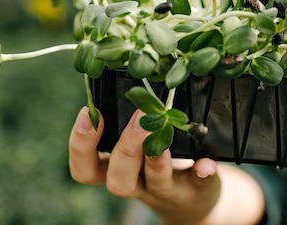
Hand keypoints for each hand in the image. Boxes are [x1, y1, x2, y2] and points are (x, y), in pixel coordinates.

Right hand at [68, 107, 220, 224]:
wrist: (189, 199)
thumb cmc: (154, 162)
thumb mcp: (135, 146)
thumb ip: (128, 120)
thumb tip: (131, 87)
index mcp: (115, 169)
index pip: (84, 169)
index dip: (81, 145)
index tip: (89, 112)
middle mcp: (137, 183)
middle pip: (117, 180)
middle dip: (126, 148)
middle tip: (139, 119)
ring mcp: (166, 190)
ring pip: (155, 184)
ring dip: (157, 162)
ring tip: (164, 143)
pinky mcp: (196, 190)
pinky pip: (200, 184)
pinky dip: (202, 172)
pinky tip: (205, 163)